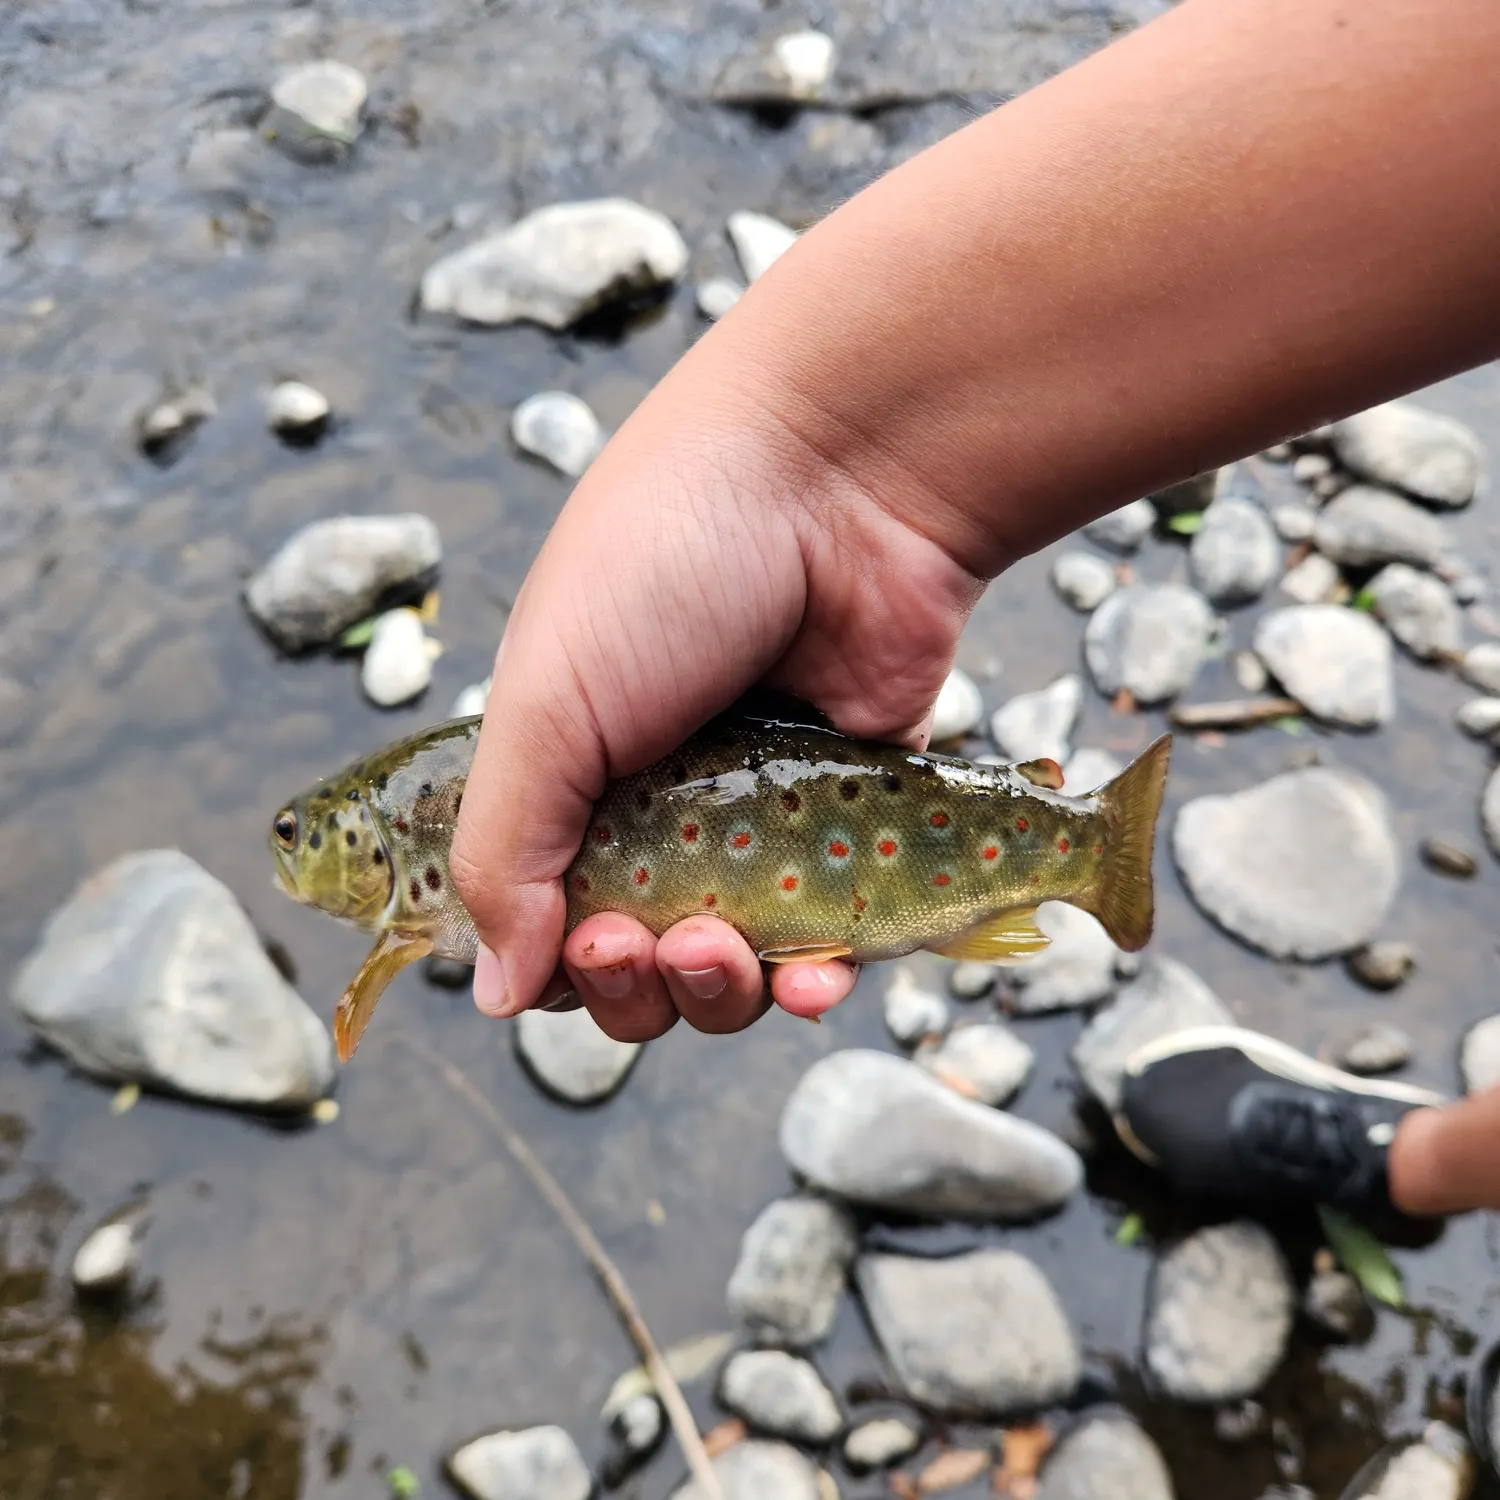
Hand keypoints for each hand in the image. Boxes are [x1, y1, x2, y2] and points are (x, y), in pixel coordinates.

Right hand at [448, 333, 983, 1040]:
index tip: (578, 942)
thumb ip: (501, 853)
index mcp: (565, 773)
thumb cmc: (666, 563)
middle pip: (633, 967)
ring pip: (731, 973)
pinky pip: (829, 940)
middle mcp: (654, 806)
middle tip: (641, 945)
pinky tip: (817, 977)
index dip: (553, 962)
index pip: (538, 918)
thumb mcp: (545, 705)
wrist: (841, 476)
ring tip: (721, 948)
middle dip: (632, 988)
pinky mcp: (850, 825)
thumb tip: (490, 992)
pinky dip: (817, 978)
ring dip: (718, 992)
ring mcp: (755, 821)